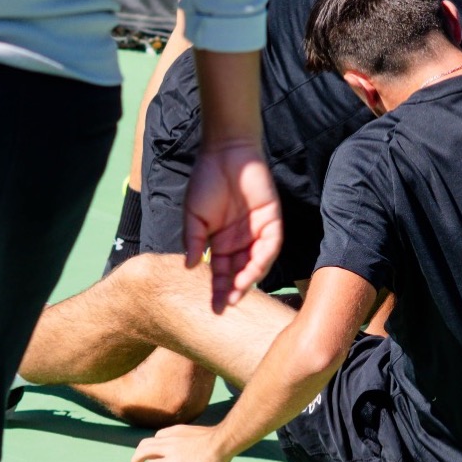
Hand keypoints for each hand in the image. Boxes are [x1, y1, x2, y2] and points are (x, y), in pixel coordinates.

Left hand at [131, 423, 234, 461]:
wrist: (221, 443)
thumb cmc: (223, 441)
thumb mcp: (210, 436)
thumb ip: (205, 441)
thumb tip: (216, 447)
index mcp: (179, 430)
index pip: (160, 435)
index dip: (154, 444)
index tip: (156, 453)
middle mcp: (170, 438)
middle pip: (146, 443)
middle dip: (139, 452)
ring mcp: (168, 450)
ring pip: (142, 453)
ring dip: (136, 461)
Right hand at [184, 138, 281, 310]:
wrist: (224, 153)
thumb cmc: (206, 181)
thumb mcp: (193, 216)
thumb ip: (194, 242)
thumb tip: (191, 267)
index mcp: (220, 242)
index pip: (221, 272)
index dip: (218, 290)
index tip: (214, 308)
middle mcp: (240, 240)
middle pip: (239, 272)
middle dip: (234, 290)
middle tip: (227, 306)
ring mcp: (256, 231)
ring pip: (257, 262)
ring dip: (249, 278)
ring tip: (238, 292)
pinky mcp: (271, 220)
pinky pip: (270, 244)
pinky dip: (263, 258)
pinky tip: (252, 270)